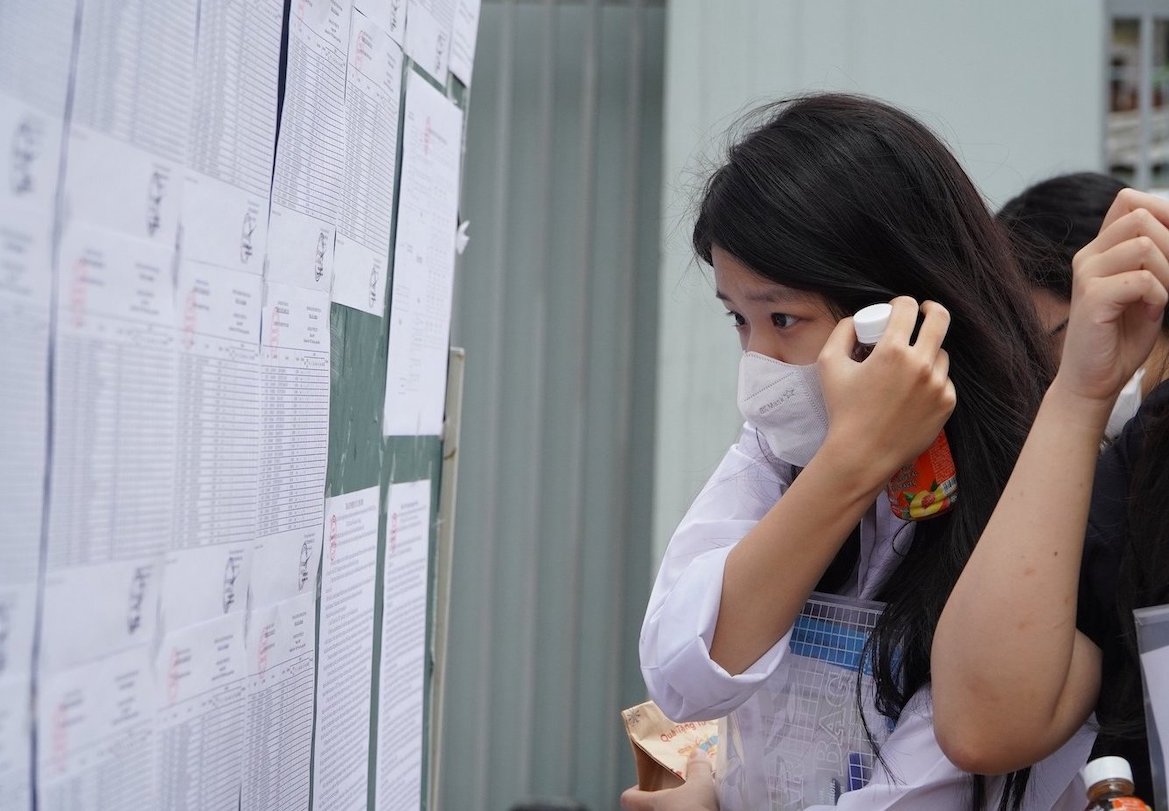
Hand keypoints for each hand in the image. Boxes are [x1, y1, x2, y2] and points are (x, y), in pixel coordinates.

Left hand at [619, 749, 717, 810]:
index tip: (645, 786)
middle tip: (668, 796)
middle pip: (641, 810)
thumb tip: (697, 753)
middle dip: (653, 802)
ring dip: (667, 810)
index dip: (633, 791)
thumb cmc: (697, 810)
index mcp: (652, 803)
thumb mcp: (702, 783)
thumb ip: (697, 767)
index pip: (627, 798)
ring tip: (685, 806)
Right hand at [816, 297, 955, 484]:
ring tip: (910, 365)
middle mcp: (921, 364)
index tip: (897, 309)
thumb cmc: (843, 410)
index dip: (901, 303)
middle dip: (930, 310)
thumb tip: (858, 320)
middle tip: (923, 314)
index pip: (908, 307)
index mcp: (893, 350)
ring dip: (929, 350)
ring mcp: (938, 384)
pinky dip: (932, 380)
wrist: (862, 454)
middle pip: (939, 319)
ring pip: (941, 353)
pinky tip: (914, 392)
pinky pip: (944, 381)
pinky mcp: (947, 403)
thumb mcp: (829, 365)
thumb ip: (842, 332)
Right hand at [1057, 189, 1168, 403]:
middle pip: (1141, 217)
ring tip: (1160, 300)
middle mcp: (1089, 255)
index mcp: (1100, 249)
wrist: (1094, 379)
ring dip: (1167, 274)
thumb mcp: (1144, 287)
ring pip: (1145, 245)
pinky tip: (1150, 313)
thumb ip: (1152, 256)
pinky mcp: (1091, 297)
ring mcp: (1086, 274)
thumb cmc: (1121, 336)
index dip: (1162, 213)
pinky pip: (1142, 279)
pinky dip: (1158, 296)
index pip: (1129, 200)